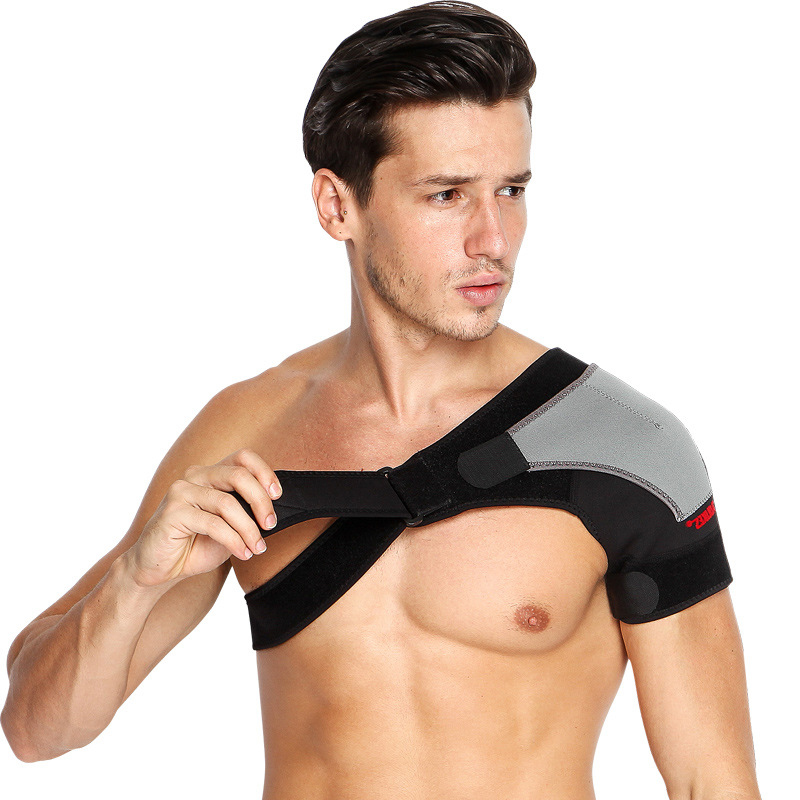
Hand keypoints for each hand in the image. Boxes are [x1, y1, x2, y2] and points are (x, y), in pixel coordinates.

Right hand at [126, 448, 280, 587]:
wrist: (159, 568)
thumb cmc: (196, 545)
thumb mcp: (230, 525)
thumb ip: (247, 511)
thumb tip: (274, 509)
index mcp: (210, 474)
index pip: (243, 457)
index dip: (264, 472)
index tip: (278, 496)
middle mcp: (195, 476)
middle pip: (238, 475)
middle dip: (261, 501)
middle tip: (270, 525)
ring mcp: (181, 492)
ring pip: (227, 503)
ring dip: (249, 529)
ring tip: (257, 547)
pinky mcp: (172, 513)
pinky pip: (213, 523)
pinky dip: (234, 540)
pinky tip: (242, 552)